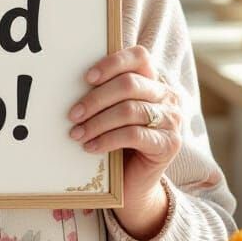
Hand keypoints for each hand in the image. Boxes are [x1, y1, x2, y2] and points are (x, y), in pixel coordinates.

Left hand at [67, 45, 182, 209]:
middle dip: (95, 99)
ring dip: (97, 122)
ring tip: (77, 133)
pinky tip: (90, 147)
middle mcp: (168, 97)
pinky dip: (107, 140)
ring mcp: (172, 120)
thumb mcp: (112, 113)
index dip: (112, 63)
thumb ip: (104, 95)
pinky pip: (133, 135)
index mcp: (154, 81)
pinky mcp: (169, 144)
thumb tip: (69, 84)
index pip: (139, 57)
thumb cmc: (118, 142)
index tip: (87, 78)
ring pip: (129, 110)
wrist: (134, 183)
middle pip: (129, 84)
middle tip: (72, 114)